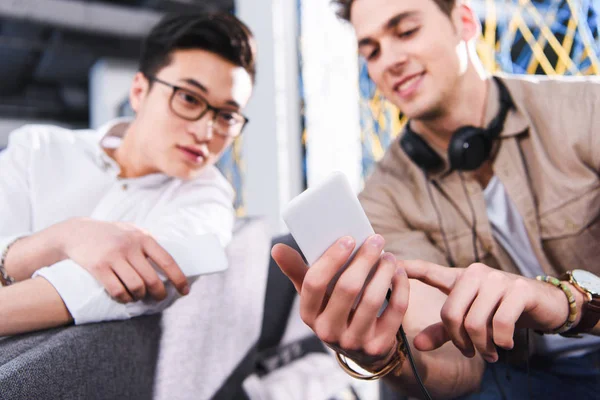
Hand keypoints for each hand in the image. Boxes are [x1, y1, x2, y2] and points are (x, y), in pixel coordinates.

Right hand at [58, 218, 188, 302]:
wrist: (76, 232)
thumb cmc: (109, 233)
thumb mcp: (131, 230)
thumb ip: (147, 241)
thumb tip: (168, 259)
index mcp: (143, 237)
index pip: (167, 261)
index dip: (178, 278)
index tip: (185, 291)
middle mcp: (129, 246)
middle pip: (152, 279)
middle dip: (159, 293)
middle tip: (159, 297)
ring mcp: (113, 257)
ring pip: (136, 286)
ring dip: (140, 296)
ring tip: (139, 296)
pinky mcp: (98, 267)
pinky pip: (117, 291)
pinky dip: (124, 298)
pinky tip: (125, 297)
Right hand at [272, 235, 409, 369]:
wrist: (360, 348)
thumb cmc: (334, 309)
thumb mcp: (314, 296)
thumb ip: (297, 271)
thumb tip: (276, 248)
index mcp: (308, 314)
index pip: (314, 283)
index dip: (332, 258)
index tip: (348, 238)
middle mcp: (327, 331)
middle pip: (347, 288)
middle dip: (364, 259)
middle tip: (376, 239)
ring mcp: (354, 341)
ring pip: (373, 298)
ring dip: (384, 271)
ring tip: (388, 255)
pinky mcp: (379, 346)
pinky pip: (395, 311)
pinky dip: (400, 287)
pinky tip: (399, 272)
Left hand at [404, 260, 582, 362]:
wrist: (544, 304)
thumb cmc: (501, 309)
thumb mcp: (471, 319)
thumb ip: (444, 331)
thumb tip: (418, 344)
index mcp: (460, 278)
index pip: (429, 271)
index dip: (409, 268)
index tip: (390, 262)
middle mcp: (475, 274)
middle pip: (451, 313)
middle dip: (459, 341)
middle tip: (470, 353)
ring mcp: (497, 280)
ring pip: (475, 321)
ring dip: (482, 346)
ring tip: (489, 353)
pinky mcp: (519, 290)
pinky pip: (500, 322)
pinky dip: (501, 341)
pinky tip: (505, 344)